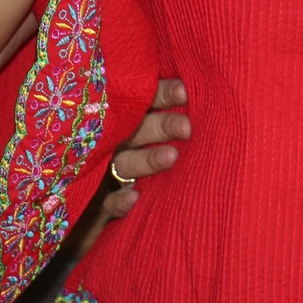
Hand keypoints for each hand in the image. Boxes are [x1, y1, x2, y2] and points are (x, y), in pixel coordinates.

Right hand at [100, 78, 189, 221]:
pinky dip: (120, 201)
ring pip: (125, 163)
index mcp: (133, 120)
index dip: (165, 94)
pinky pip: (109, 202)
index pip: (148, 100)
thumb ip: (176, 118)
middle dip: (163, 126)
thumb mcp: (154, 132)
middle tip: (186, 128)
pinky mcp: (101, 204)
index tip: (185, 92)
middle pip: (139, 129)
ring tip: (172, 156)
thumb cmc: (149, 160)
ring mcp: (107, 171)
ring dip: (147, 159)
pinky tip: (134, 198)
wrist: (94, 210)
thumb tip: (208, 94)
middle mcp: (119, 142)